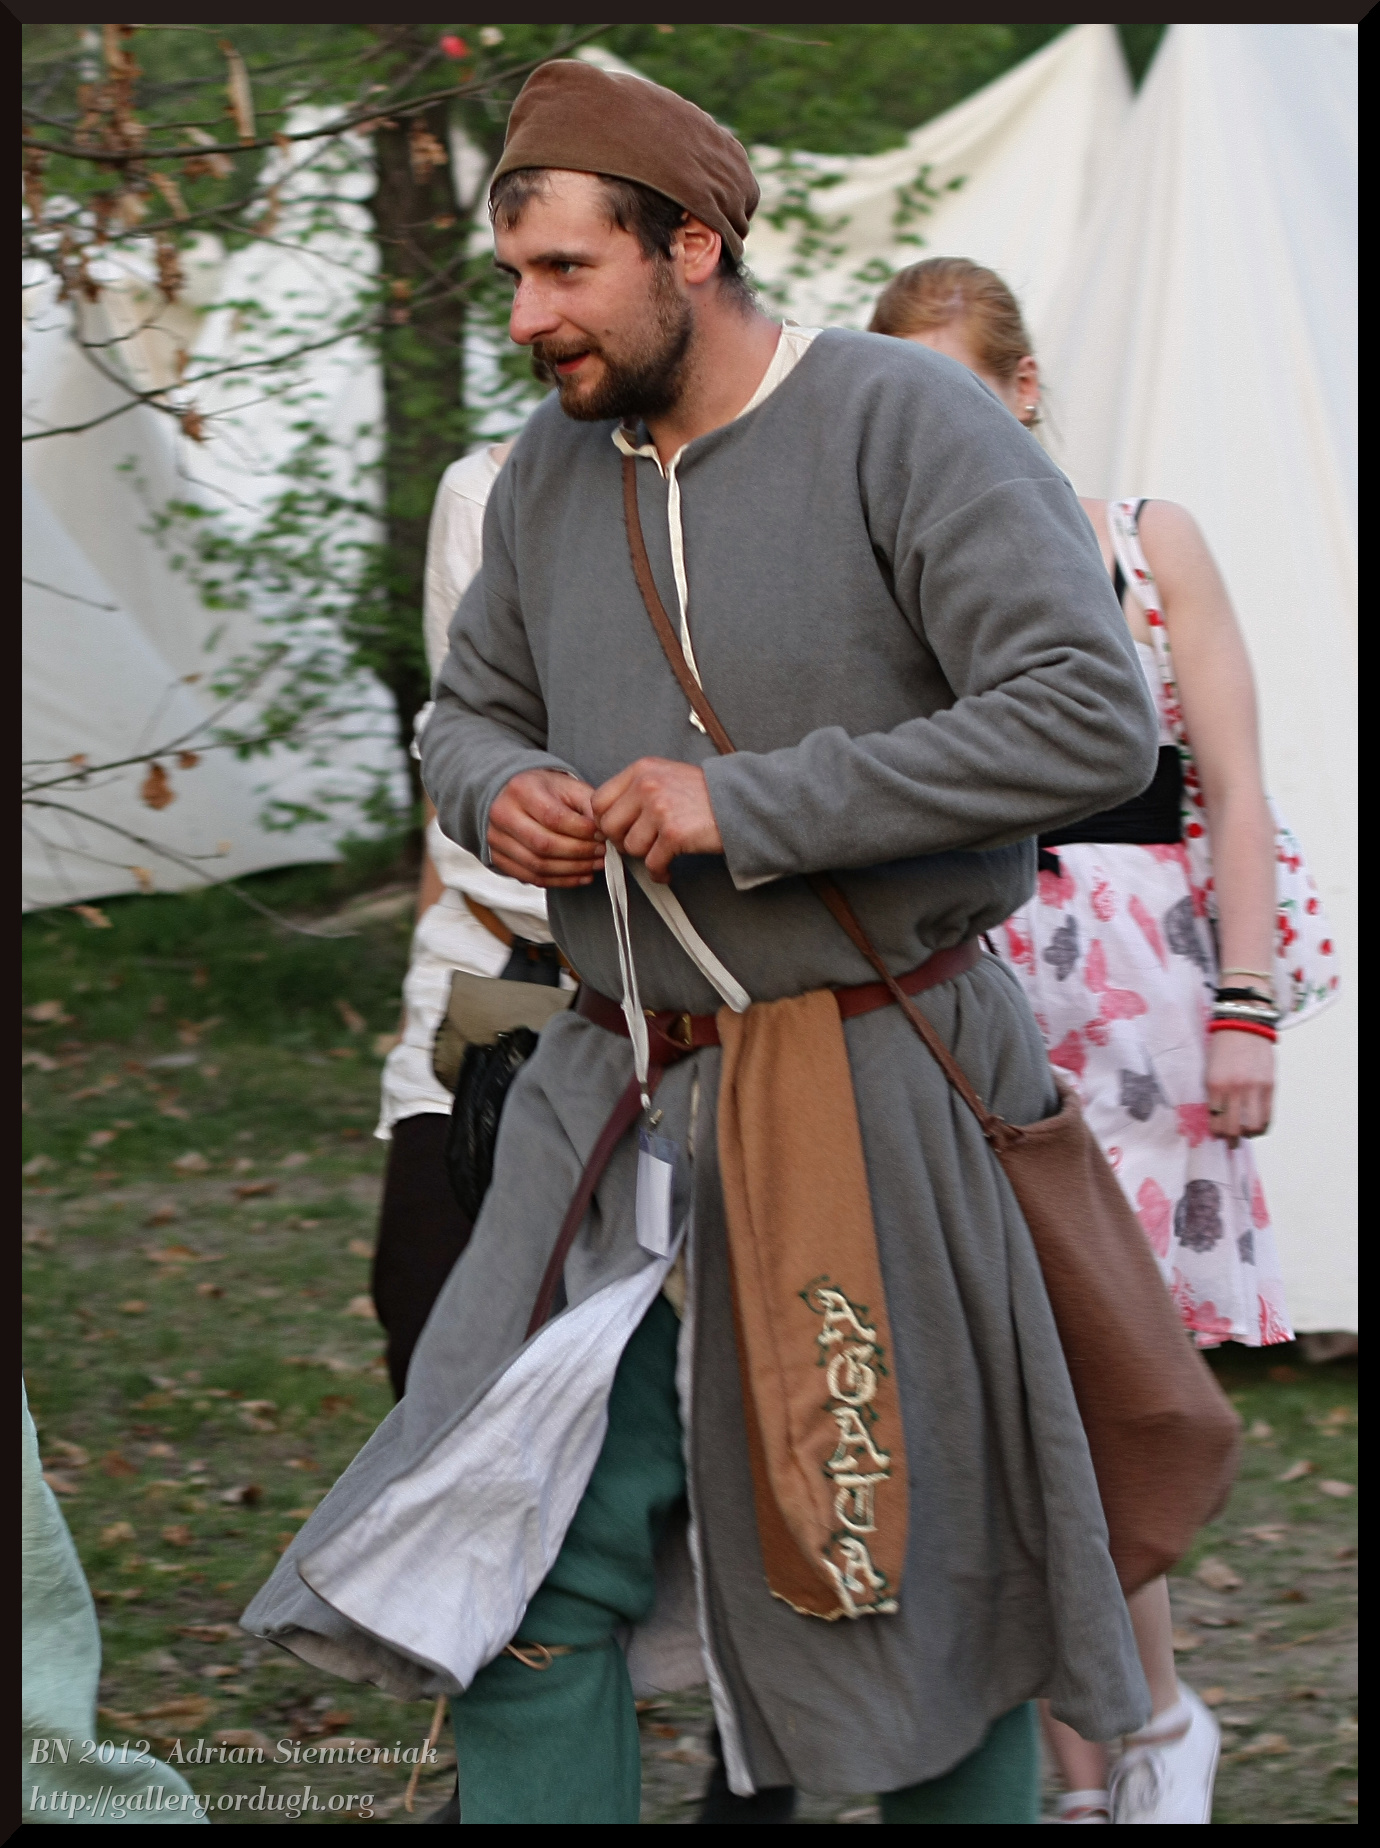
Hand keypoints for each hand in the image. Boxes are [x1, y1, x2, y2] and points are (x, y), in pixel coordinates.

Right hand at [487, 769, 603, 886]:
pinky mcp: (498, 859)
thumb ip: (588, 803)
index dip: (581, 831)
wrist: (513, 797)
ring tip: (595, 865)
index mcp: (520, 790)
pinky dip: (560, 881)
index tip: (602, 835)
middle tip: (602, 853)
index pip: (553, 817)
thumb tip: (604, 828)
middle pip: (544, 844)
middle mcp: (502, 814)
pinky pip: (532, 878)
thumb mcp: (568, 786)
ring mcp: (496, 839)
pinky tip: (581, 876)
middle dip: (579, 852)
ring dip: (572, 870)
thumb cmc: (545, 791)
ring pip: (538, 865)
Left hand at [591, 757, 721, 882]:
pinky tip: (668, 870)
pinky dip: (659, 872)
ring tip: (661, 853)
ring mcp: (660, 809)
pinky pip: (652, 864)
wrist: (742, 803)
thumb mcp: (667, 776)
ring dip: (645, 856)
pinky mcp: (673, 834)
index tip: (619, 831)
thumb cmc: (706, 794)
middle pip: (609, 826)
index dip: (605, 821)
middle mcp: (647, 786)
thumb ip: (637, 790)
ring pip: (630, 847)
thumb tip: (607, 818)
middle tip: (639, 845)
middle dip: (621, 841)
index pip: (599, 800)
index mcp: (642, 770)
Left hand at [1205, 1028, 1273, 1144]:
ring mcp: (1253, 1088)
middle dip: (1231, 1139)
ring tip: (1245, 1134)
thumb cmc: (1223, 1048)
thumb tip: (1218, 1117)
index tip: (1218, 1134)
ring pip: (1252, 1126)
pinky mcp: (1269, 1086)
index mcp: (1214, 1084)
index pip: (1215, 1120)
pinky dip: (1262, 1126)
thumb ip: (1214, 1093)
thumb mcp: (1210, 1070)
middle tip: (1230, 1142)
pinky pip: (1268, 1115)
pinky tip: (1258, 1127)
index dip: (1217, 1132)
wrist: (1244, 1025)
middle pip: (1233, 1127)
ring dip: (1248, 1134)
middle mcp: (1234, 1089)